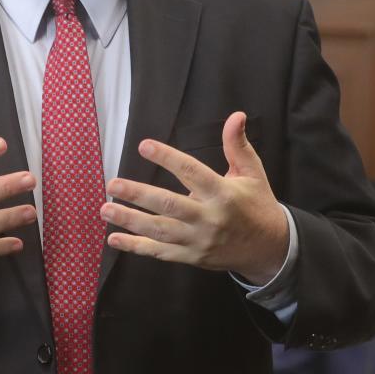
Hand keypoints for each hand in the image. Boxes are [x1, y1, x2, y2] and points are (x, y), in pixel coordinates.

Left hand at [101, 112, 288, 282]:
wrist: (269, 249)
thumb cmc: (257, 204)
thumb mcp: (252, 173)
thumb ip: (238, 145)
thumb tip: (235, 116)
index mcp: (223, 194)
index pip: (191, 172)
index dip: (167, 158)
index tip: (144, 146)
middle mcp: (209, 218)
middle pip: (169, 205)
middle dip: (138, 195)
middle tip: (113, 183)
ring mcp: (199, 241)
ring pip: (160, 231)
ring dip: (130, 220)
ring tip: (105, 209)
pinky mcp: (192, 257)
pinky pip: (160, 252)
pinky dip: (136, 247)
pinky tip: (113, 238)